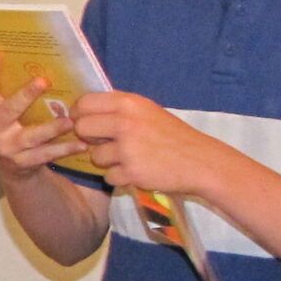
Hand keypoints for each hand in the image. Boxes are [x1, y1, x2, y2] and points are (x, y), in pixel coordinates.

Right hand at [0, 52, 87, 174]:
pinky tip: (81, 144)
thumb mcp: (9, 111)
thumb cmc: (14, 129)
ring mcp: (7, 147)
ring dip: (51, 128)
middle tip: (43, 81)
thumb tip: (41, 62)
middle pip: (9, 110)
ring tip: (69, 122)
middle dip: (25, 95)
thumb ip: (16, 92)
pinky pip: (45, 155)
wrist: (13, 168)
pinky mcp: (22, 163)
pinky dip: (64, 149)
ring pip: (31, 136)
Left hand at [66, 90, 228, 197]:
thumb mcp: (148, 111)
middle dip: (88, 138)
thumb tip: (83, 111)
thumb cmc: (173, 136)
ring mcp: (127, 148)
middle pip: (82, 128)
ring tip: (129, 158)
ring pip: (94, 156)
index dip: (79, 114)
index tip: (84, 121)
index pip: (85, 103)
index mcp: (129, 103)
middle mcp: (125, 122)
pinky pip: (109, 176)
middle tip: (104, 143)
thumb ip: (119, 109)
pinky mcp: (131, 172)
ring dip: (106, 161)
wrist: (200, 161)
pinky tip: (137, 171)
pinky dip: (120, 177)